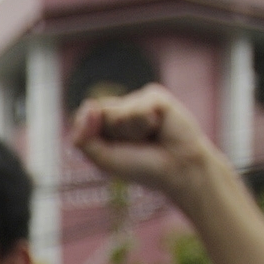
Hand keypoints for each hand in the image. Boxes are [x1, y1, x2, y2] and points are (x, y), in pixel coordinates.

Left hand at [67, 84, 226, 203]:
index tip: (115, 151)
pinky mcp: (154, 95)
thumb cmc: (142, 167)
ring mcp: (136, 100)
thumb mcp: (104, 160)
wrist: (179, 168)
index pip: (83, 119)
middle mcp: (120, 109)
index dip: (95, 136)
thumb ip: (84, 138)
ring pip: (118, 112)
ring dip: (132, 131)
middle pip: (98, 113)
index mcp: (104, 124)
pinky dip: (145, 122)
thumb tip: (89, 105)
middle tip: (135, 145)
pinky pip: (138, 106)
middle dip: (114, 135)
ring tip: (150, 136)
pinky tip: (159, 126)